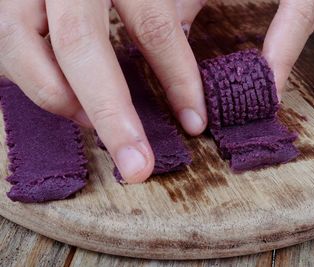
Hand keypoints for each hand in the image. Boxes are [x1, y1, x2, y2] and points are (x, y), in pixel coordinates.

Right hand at [0, 0, 206, 182]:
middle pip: (80, 47)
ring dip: (62, 102)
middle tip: (137, 166)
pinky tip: (66, 98)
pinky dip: (36, 83)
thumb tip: (185, 76)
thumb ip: (169, 10)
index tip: (194, 122)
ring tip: (96, 126)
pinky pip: (6, 50)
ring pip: (22, 52)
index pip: (153, 25)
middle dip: (111, 115)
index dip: (176, 78)